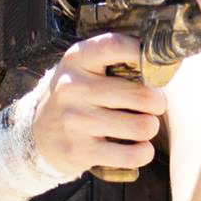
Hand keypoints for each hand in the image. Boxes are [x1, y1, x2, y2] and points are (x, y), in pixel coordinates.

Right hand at [28, 32, 169, 175]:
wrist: (38, 133)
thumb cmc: (76, 96)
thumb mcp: (85, 68)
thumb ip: (116, 61)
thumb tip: (162, 65)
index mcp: (77, 59)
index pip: (115, 46)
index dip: (144, 55)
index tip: (157, 66)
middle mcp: (73, 87)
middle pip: (140, 94)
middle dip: (157, 102)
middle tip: (153, 105)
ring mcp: (75, 120)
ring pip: (141, 126)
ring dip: (150, 127)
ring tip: (142, 125)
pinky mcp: (80, 150)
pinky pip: (132, 155)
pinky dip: (144, 152)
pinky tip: (138, 146)